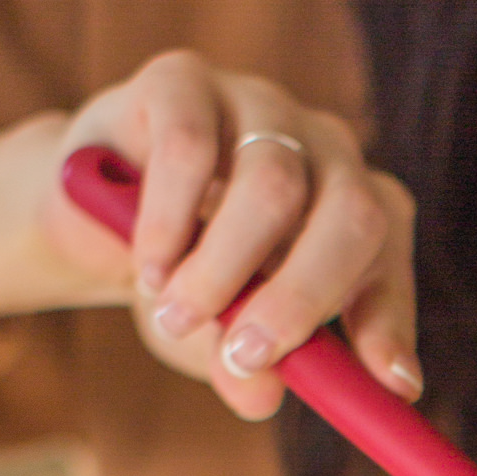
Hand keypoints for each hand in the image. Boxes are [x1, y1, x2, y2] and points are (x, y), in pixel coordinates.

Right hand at [0, 51, 418, 424]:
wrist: (85, 214)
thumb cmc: (181, 278)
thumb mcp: (217, 338)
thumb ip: (246, 367)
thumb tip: (260, 395)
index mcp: (353, 210)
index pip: (390, 260)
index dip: (391, 322)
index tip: (389, 384)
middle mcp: (324, 149)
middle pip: (351, 213)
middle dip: (302, 296)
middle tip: (248, 354)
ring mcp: (259, 106)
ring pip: (271, 185)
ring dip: (222, 268)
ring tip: (175, 314)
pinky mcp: (186, 80)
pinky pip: (191, 148)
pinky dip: (168, 220)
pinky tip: (148, 265)